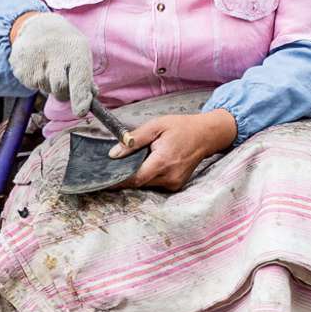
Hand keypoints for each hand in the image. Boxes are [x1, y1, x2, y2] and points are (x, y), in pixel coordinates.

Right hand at [7, 12, 95, 116]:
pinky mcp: (21, 70)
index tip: (81, 111)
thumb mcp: (81, 53)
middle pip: (60, 89)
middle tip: (63, 79)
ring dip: (50, 85)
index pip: (79, 79)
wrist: (37, 28)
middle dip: (64, 92)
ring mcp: (35, 64)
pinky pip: (33, 86)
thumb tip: (90, 99)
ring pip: (46, 89)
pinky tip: (38, 66)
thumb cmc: (66, 45)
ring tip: (50, 67)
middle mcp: (54, 57)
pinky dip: (37, 81)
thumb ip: (86, 77)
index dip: (80, 97)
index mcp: (76, 52)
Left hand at [114, 110, 237, 191]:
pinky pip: (155, 184)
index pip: (136, 178)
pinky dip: (148, 176)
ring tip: (136, 161)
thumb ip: (135, 140)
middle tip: (115, 167)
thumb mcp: (156, 126)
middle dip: (126, 176)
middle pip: (139, 183)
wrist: (206, 135)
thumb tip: (114, 154)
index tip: (104, 179)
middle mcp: (169, 176)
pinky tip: (149, 164)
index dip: (119, 180)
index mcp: (163, 161)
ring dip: (138, 176)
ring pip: (147, 185)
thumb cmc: (181, 127)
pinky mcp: (176, 186)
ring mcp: (174, 183)